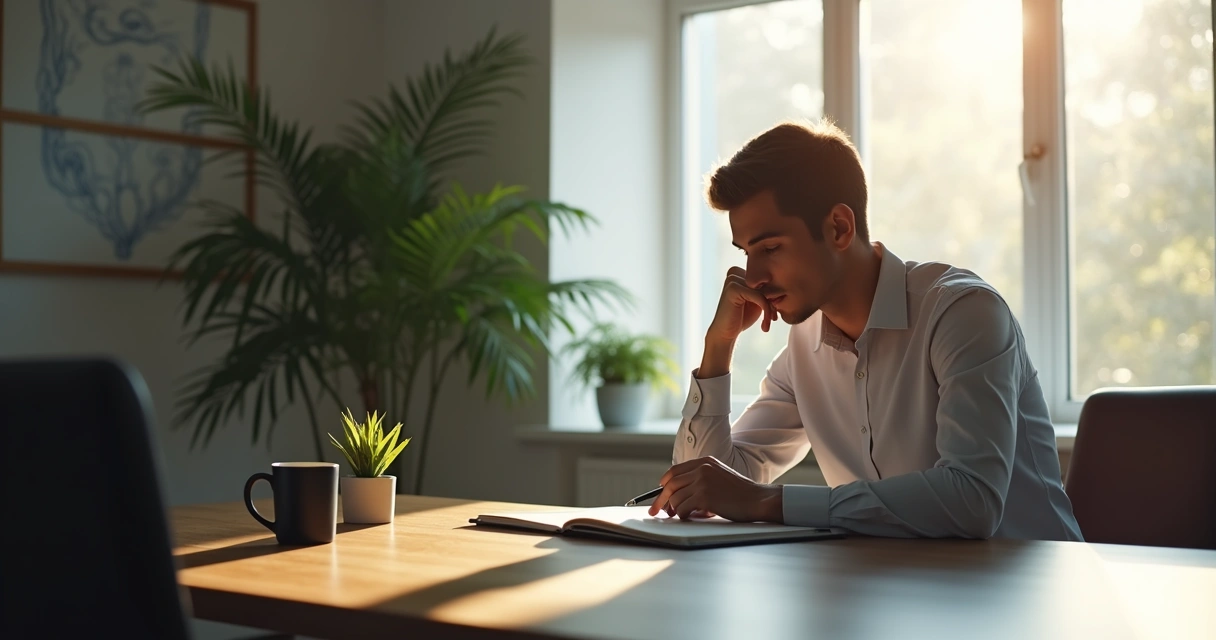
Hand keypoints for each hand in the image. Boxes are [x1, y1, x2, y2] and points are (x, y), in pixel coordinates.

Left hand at [647, 456, 782, 522]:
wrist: (757, 499)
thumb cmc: (740, 493)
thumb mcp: (719, 477)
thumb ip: (701, 479)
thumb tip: (678, 495)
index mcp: (705, 462)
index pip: (675, 471)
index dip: (665, 483)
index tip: (660, 492)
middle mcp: (702, 469)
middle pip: (671, 484)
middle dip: (660, 499)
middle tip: (655, 511)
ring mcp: (702, 481)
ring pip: (675, 497)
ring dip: (673, 509)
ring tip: (677, 515)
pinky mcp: (704, 496)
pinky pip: (682, 508)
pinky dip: (682, 515)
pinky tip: (688, 517)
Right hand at [706, 267, 776, 343]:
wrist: (726, 333)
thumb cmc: (742, 318)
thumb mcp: (757, 301)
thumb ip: (765, 290)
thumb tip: (783, 284)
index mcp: (740, 273)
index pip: (764, 279)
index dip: (772, 295)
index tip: (775, 313)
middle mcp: (735, 273)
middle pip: (765, 284)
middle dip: (772, 301)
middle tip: (773, 318)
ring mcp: (733, 279)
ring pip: (763, 290)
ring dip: (770, 307)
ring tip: (769, 322)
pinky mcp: (733, 288)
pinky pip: (759, 296)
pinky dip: (766, 311)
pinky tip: (764, 325)